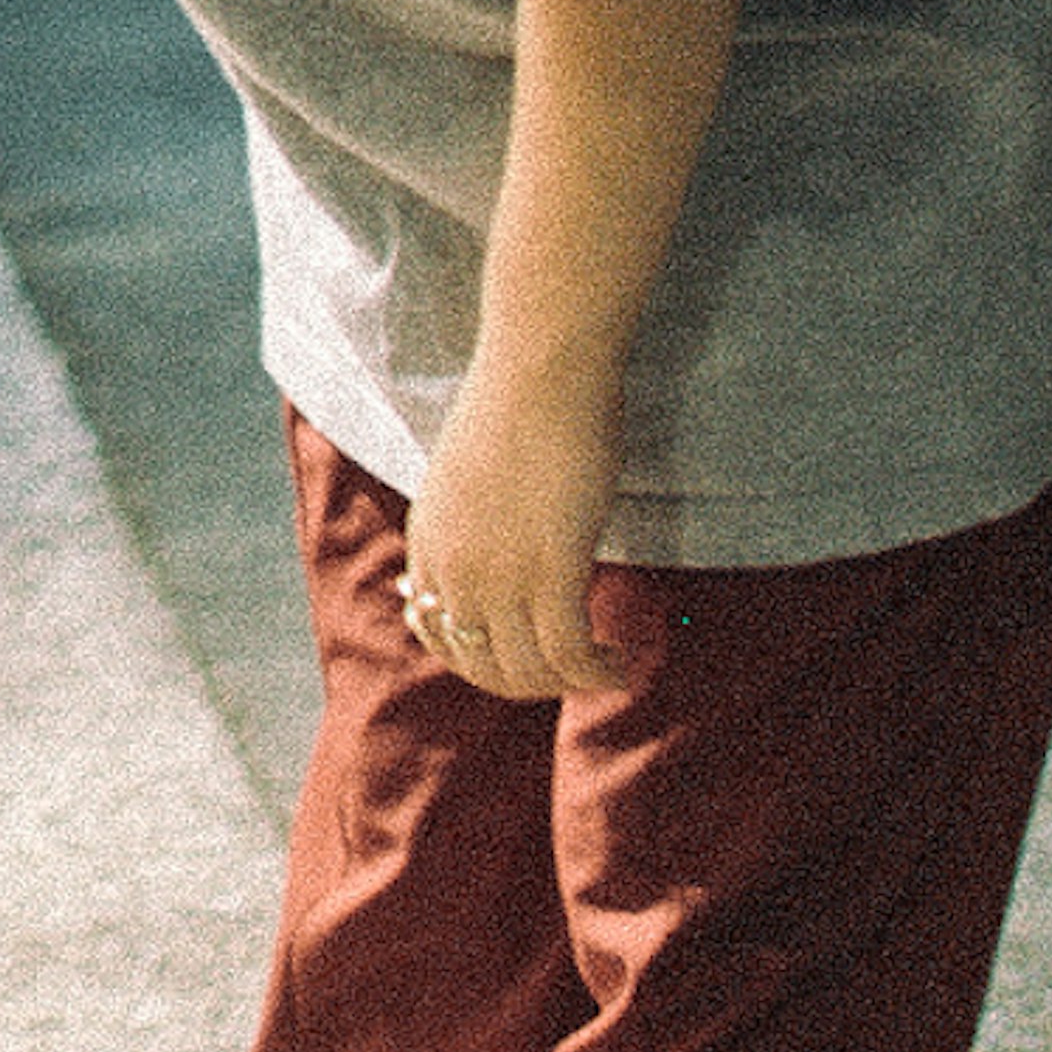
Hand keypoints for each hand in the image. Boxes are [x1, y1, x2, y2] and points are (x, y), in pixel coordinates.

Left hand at [395, 363, 629, 702]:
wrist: (542, 367)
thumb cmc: (520, 400)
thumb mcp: (469, 469)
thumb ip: (470, 516)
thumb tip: (495, 534)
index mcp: (429, 543)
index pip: (439, 636)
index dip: (483, 659)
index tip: (526, 655)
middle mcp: (454, 571)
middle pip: (484, 668)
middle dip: (533, 683)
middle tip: (576, 669)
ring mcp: (499, 577)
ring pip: (530, 672)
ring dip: (572, 684)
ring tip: (608, 668)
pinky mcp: (553, 573)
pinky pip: (572, 655)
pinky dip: (600, 671)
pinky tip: (622, 661)